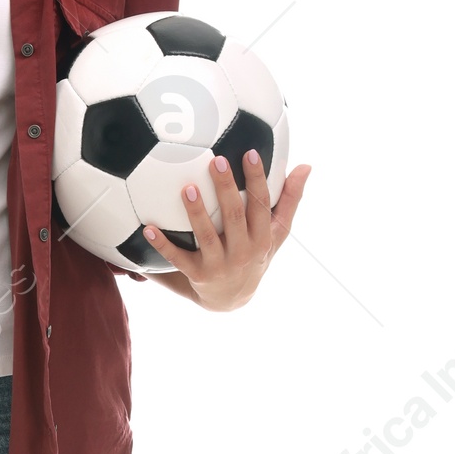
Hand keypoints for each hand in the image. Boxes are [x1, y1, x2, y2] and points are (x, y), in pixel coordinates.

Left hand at [144, 150, 310, 309]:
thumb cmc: (256, 256)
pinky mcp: (197, 276)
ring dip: (196, 213)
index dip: (257, 180)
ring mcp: (219, 265)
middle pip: (234, 216)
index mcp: (263, 238)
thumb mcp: (277, 234)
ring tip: (186, 189)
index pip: (262, 205)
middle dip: (226, 189)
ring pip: (206, 236)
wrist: (233, 300)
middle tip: (216, 161)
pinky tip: (148, 229)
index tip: (250, 153)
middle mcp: (243, 252)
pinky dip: (163, 244)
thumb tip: (305, 166)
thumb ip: (289, 200)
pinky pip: (178, 259)